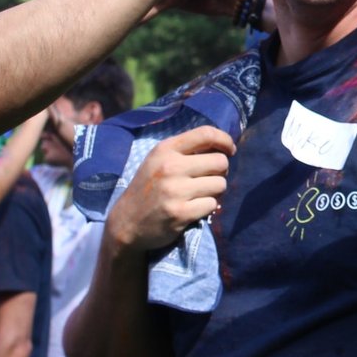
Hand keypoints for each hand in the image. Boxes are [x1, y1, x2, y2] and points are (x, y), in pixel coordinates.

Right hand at [103, 124, 234, 254]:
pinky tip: (194, 208)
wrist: (126, 223)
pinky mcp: (180, 213)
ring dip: (216, 191)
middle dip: (221, 171)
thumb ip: (185, 150)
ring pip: (220, 184)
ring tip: (201, 194)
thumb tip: (222, 146)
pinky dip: (208, 207)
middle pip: (220, 162)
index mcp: (165, 149)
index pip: (206, 133)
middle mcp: (170, 166)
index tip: (229, 150)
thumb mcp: (158, 160)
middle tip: (210, 179)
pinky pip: (212, 204)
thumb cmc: (148, 188)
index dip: (225, 140)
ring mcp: (175, 190)